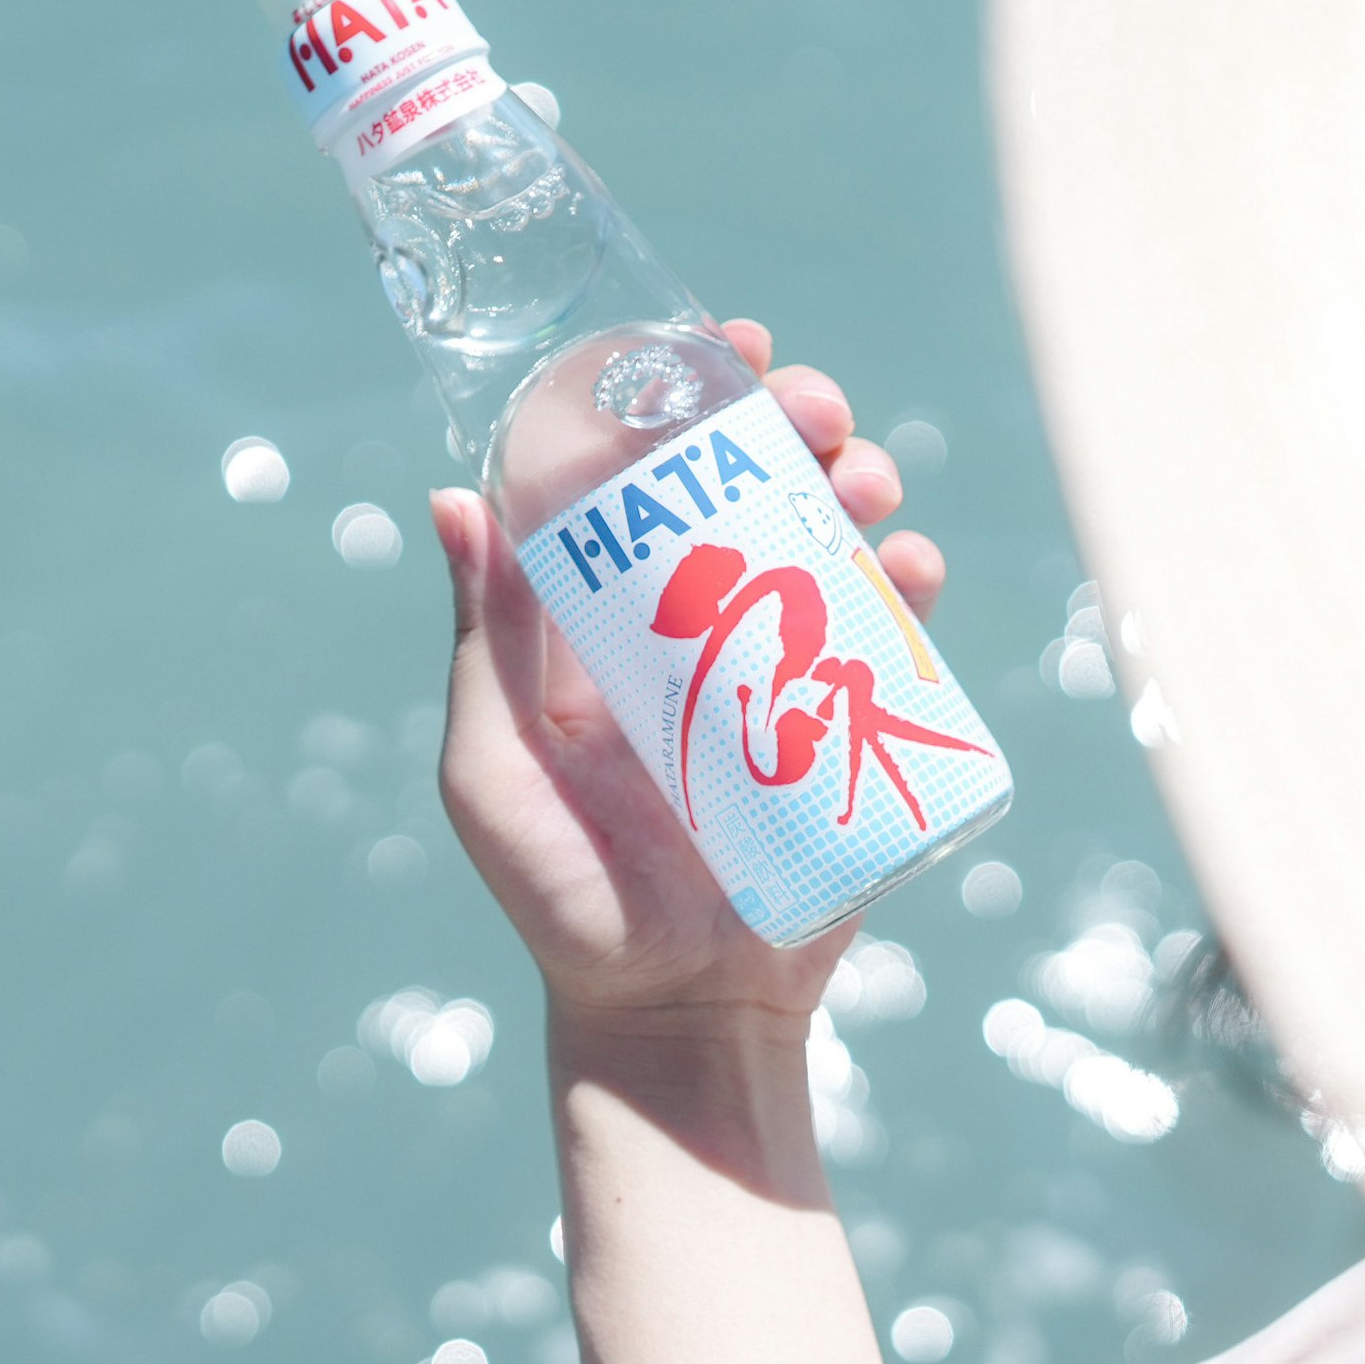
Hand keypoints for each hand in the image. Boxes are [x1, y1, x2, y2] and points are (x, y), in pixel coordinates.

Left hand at [429, 318, 947, 1024]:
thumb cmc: (563, 900)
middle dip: (795, 424)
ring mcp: (782, 671)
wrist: (676, 1015)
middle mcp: (699, 624)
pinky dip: (910, 583)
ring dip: (860, 483)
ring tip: (867, 481)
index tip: (719, 348)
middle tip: (814, 409)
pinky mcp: (849, 725)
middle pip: (755, 486)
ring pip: (831, 540)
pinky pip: (890, 633)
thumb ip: (484, 646)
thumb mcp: (494, 770)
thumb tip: (454, 498)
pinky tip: (909, 567)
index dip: (685, 401)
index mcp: (608, 617)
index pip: (649, 478)